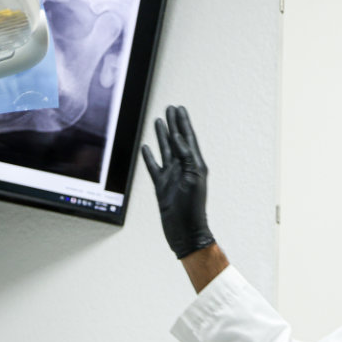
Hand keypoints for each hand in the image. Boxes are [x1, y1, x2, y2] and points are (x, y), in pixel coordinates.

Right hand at [141, 105, 215, 258]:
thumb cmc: (193, 208)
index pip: (188, 139)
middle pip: (177, 141)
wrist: (186, 232)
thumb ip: (187, 155)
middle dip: (174, 125)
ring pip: (165, 151)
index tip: (180, 109)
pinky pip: (154, 168)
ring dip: (162, 136)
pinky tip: (146, 148)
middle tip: (170, 109)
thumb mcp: (193, 177)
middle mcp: (183, 168)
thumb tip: (178, 137)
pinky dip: (149, 157)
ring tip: (158, 121)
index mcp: (195, 165)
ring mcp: (172, 177)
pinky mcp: (161, 187)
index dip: (184, 123)